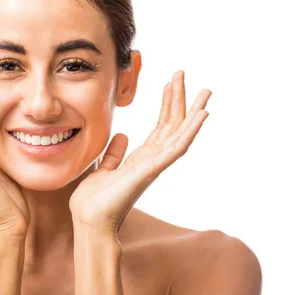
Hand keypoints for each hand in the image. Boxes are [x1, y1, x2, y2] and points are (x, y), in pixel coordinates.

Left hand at [69, 70, 211, 233]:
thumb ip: (114, 153)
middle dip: (180, 99)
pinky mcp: (151, 170)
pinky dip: (190, 131)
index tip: (169, 83)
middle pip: (172, 125)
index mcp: (142, 159)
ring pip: (179, 133)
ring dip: (192, 111)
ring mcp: (155, 165)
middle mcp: (153, 160)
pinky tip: (201, 115)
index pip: (160, 127)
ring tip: (205, 91)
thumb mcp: (103, 169)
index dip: (166, 104)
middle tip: (184, 74)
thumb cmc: (94, 200)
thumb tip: (123, 135)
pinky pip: (176, 148)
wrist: (88, 220)